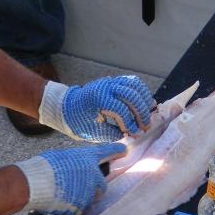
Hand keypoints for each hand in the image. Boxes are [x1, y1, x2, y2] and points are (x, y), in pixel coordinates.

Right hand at [15, 143, 125, 214]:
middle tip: (78, 188)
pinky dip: (72, 208)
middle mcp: (93, 175)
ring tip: (63, 194)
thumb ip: (75, 163)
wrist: (34, 183)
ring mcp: (89, 192)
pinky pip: (79, 209)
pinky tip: (60, 202)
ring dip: (81, 198)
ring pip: (90, 199)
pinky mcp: (81, 207)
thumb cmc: (44, 166)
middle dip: (94, 188)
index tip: (125, 150)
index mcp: (88, 158)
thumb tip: (76, 169)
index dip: (116, 151)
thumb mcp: (62, 157)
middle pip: (102, 185)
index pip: (107, 152)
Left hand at [39, 76, 154, 141]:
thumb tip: (132, 134)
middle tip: (145, 126)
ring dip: (144, 100)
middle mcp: (106, 86)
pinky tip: (144, 103)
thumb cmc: (78, 121)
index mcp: (98, 98)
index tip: (135, 134)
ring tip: (147, 114)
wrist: (67, 106)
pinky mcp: (114, 81)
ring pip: (135, 85)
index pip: (121, 110)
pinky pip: (133, 83)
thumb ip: (114, 133)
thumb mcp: (94, 132)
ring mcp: (111, 81)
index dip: (130, 124)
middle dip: (141, 113)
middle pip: (132, 96)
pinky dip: (141, 92)